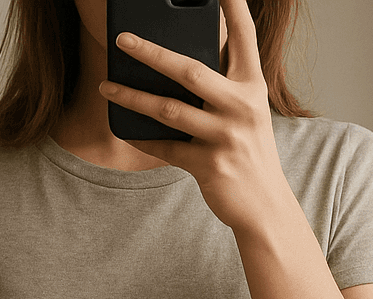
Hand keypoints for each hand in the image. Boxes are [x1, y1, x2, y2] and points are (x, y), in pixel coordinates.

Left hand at [98, 0, 294, 233]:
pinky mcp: (209, 165)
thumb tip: (178, 68)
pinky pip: (166, 147)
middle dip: (151, 52)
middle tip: (123, 39)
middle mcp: (241, 108)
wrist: (265, 206)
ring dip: (132, 97)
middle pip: (189, 71)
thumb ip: (223, 88)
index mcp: (253, 88)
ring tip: (107, 86)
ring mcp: (224, 137)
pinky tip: (125, 129)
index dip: (232, 8)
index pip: (244, 38)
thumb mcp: (247, 114)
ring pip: (168, 110)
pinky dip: (143, 138)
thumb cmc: (251, 154)